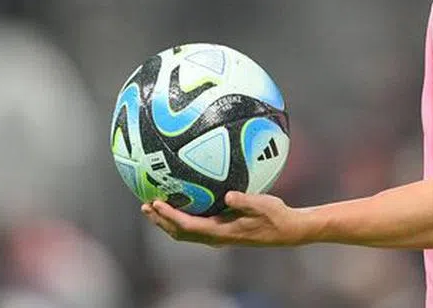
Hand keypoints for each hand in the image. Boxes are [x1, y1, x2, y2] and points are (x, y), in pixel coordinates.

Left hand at [141, 192, 309, 246]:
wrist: (286, 231)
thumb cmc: (276, 216)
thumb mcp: (264, 205)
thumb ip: (245, 201)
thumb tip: (228, 195)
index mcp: (222, 232)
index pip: (188, 226)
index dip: (170, 216)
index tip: (156, 203)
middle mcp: (216, 237)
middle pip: (179, 232)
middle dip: (161, 220)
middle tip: (145, 205)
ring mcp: (218, 235)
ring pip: (185, 232)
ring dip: (168, 221)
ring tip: (154, 207)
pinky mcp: (222, 230)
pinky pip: (195, 227)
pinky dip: (181, 218)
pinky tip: (182, 204)